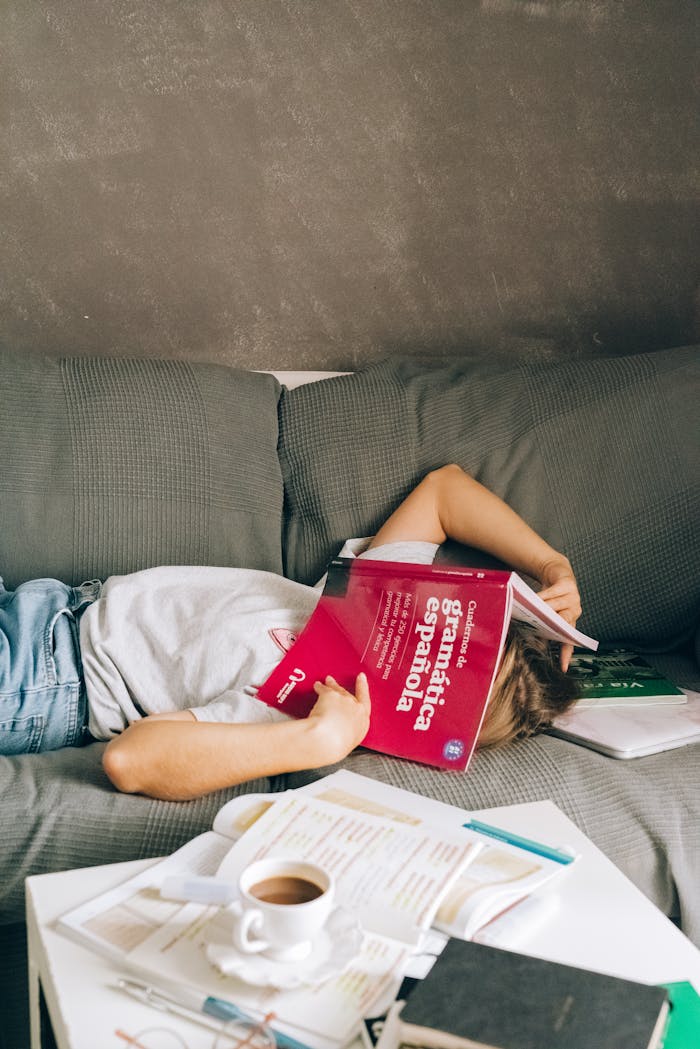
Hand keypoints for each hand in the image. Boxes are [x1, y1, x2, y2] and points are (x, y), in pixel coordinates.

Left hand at [306, 673, 370, 763]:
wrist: (326, 741)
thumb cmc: (335, 746)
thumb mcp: (347, 742)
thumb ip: (346, 732)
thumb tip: (339, 731)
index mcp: (363, 723)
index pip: (365, 702)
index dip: (363, 688)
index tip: (361, 679)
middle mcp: (356, 709)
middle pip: (348, 695)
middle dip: (341, 689)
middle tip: (336, 682)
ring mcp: (344, 700)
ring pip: (336, 690)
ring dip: (331, 685)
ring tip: (326, 682)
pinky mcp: (330, 695)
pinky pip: (324, 689)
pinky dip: (319, 688)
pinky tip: (317, 686)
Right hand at [537, 557, 581, 671]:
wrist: (556, 572)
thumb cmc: (550, 596)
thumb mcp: (546, 613)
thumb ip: (543, 626)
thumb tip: (534, 642)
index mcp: (569, 623)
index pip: (568, 642)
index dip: (566, 655)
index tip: (563, 668)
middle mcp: (574, 612)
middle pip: (562, 623)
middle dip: (550, 625)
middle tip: (540, 628)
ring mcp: (574, 599)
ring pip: (555, 607)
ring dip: (542, 609)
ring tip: (531, 611)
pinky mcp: (569, 585)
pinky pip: (552, 593)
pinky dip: (543, 596)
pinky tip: (536, 598)